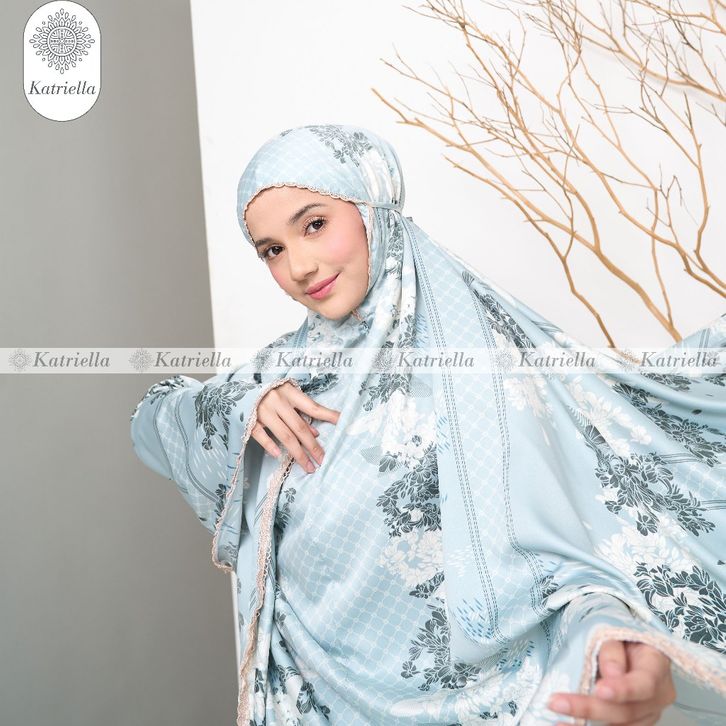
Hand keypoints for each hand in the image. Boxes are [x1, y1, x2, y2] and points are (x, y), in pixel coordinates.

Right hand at [251, 381, 339, 473]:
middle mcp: (278, 401)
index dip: (329, 416)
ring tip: (308, 466)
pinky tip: (279, 456)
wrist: (236, 390)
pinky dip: (270, 446)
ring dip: (298, 453)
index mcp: (290, 393)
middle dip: (313, 446)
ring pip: (284, 436)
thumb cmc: (268, 394)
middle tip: (323, 460)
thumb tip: (316, 432)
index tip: (343, 425)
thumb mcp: (286, 397)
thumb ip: (300, 412)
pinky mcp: (249, 421)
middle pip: (300, 427)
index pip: (314, 408)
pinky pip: (261, 436)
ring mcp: (263, 411)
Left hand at [548, 639, 675, 724]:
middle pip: (627, 710)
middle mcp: (657, 696)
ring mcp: (647, 713)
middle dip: (591, 708)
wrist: (628, 645)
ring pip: (619, 725)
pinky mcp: (633, 722)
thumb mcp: (614, 632)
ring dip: (586, 724)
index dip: (623, 690)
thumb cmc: (620, 636)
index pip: (644, 684)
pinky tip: (567, 724)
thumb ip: (612, 651)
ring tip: (559, 721)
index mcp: (657, 667)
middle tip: (559, 703)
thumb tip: (611, 674)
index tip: (600, 690)